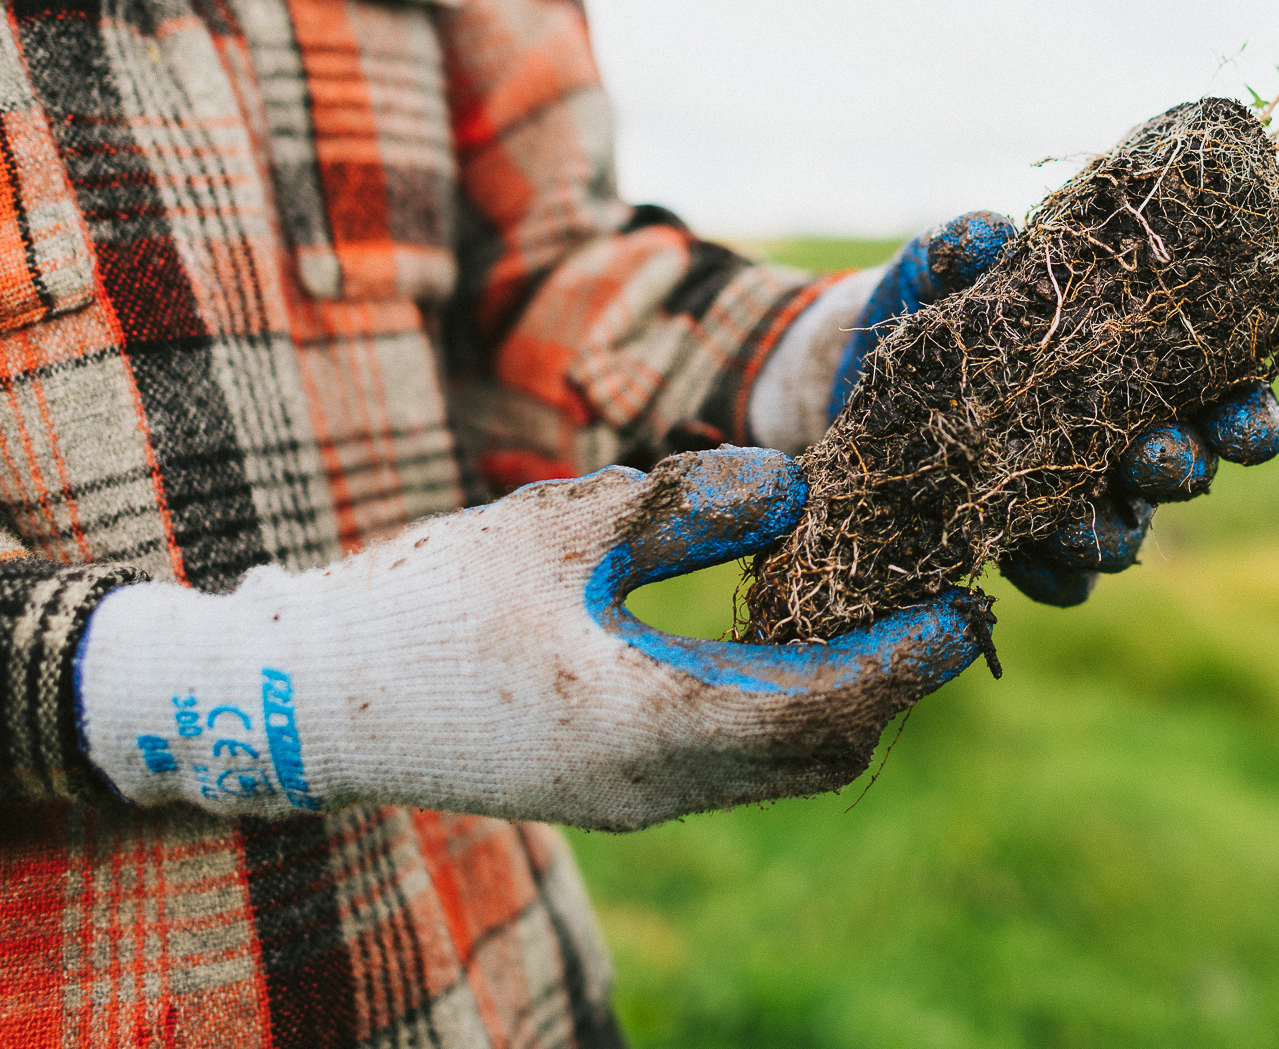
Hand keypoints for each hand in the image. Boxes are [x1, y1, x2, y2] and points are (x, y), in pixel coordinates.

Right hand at [75, 449, 984, 829]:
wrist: (315, 702)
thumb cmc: (425, 605)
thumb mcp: (558, 527)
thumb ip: (686, 506)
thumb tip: (795, 478)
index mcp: (641, 723)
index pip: (818, 707)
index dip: (901, 658)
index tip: (963, 601)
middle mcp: (654, 784)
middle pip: (822, 751)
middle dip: (891, 680)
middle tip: (935, 591)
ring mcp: (637, 801)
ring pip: (787, 767)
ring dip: (845, 697)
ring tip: (882, 606)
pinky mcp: (620, 792)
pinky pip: (741, 764)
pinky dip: (789, 707)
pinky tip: (794, 634)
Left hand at [831, 214, 1278, 608]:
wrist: (870, 375)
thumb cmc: (943, 306)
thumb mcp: (949, 266)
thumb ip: (969, 246)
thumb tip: (989, 235)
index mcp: (1147, 368)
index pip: (1226, 395)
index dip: (1247, 411)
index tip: (1240, 412)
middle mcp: (1129, 441)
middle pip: (1182, 469)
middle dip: (1177, 466)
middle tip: (1152, 456)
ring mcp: (1084, 502)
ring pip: (1125, 533)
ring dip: (1110, 529)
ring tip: (1074, 516)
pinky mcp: (1030, 552)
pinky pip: (1061, 583)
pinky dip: (1049, 574)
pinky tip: (1022, 557)